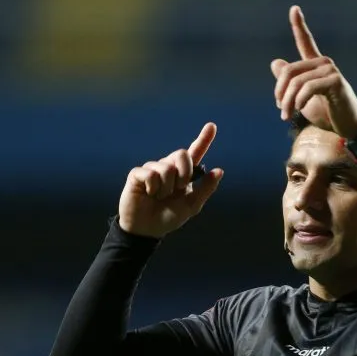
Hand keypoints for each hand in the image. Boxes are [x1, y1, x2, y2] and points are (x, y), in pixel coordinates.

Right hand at [118, 123, 223, 238]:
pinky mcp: (137, 174)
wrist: (147, 230)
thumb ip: (205, 189)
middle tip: (176, 190)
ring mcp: (152, 169)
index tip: (212, 126)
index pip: (195, 153)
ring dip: (165, 188)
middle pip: (182, 154)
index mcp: (183, 174)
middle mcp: (168, 167)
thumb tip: (219, 170)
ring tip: (159, 197)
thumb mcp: (191, 206)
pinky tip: (148, 194)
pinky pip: (150, 174)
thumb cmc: (168, 217)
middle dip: (183, 173)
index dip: (204, 139)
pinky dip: (152, 187)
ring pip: (166, 167)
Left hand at [270, 5, 356, 139]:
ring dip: (287, 102)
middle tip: (280, 110)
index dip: (299, 24)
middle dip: (279, 93)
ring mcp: (330, 70)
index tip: (294, 8)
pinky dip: (299, 100)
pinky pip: (308, 88)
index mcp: (314, 66)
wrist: (347, 127)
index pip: (305, 41)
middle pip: (288, 71)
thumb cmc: (325, 113)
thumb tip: (275, 62)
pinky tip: (299, 109)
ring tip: (286, 116)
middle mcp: (323, 63)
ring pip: (296, 83)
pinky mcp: (336, 81)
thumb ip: (289, 83)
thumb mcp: (300, 99)